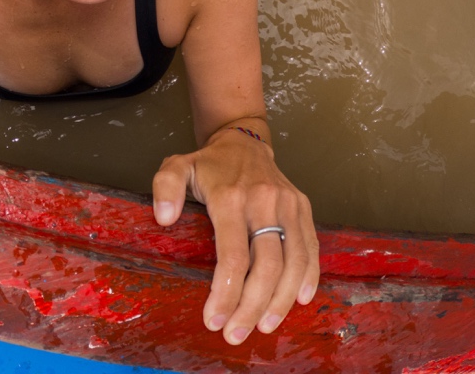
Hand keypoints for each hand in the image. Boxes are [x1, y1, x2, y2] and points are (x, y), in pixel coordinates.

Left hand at [151, 125, 318, 344]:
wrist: (243, 141)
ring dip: (281, 301)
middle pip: (266, 266)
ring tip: (264, 325)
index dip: (225, 293)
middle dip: (252, 307)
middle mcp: (264, 202)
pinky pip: (311, 248)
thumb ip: (165, 187)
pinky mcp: (304, 208)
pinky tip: (298, 300)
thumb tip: (163, 218)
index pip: (232, 256)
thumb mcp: (177, 167)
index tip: (214, 321)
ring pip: (294, 262)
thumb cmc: (208, 164)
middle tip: (237, 334)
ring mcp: (288, 205)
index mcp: (230, 197)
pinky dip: (308, 277)